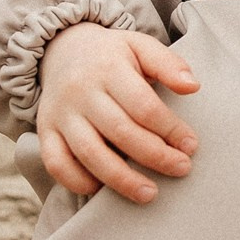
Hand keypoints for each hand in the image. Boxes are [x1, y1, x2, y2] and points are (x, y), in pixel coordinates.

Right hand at [35, 23, 198, 203]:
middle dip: (154, 156)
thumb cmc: (110, 55)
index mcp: (108, 68)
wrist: (60, 49)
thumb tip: (192, 86)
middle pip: (120, 131)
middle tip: (181, 168)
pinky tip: (102, 190)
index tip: (190, 145)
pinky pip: (57, 163)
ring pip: (89, 152)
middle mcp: (81, 92)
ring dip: (121, 179)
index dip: (170, 129)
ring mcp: (61, 114)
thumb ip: (168, 63)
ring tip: (149, 193)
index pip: (143, 105)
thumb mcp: (140, 45)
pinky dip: (77, 182)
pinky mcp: (46, 131)